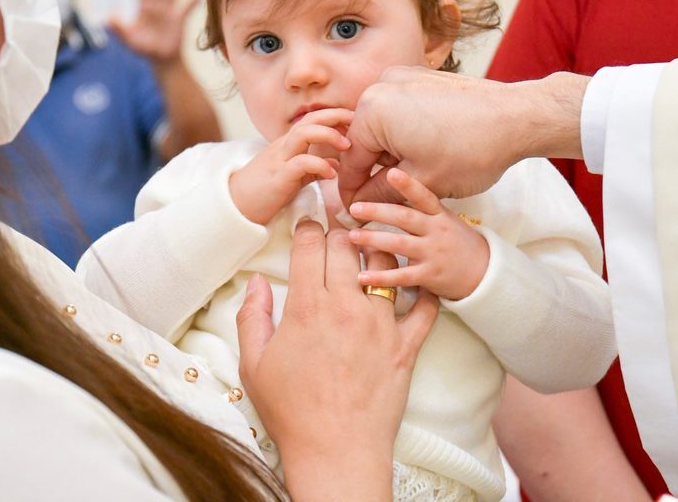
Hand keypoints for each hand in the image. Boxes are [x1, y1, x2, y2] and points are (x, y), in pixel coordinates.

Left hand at [109, 0, 198, 64]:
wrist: (161, 59)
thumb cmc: (144, 49)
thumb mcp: (129, 40)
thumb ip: (119, 29)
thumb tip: (108, 19)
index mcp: (144, 8)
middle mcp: (156, 6)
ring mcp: (169, 11)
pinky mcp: (179, 19)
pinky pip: (187, 9)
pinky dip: (192, 2)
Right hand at [230, 108, 352, 224]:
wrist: (235, 205)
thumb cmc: (265, 191)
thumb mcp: (294, 176)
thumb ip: (314, 168)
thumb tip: (338, 165)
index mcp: (288, 144)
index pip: (312, 119)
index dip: (334, 115)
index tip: (355, 119)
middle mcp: (283, 146)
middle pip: (309, 120)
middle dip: (335, 116)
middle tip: (357, 121)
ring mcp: (279, 160)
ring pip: (303, 134)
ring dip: (329, 135)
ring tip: (348, 145)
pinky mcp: (278, 177)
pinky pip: (300, 163)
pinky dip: (320, 165)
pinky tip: (332, 175)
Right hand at [236, 223, 438, 500]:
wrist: (336, 452)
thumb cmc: (291, 411)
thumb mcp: (254, 363)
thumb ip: (252, 316)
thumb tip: (256, 282)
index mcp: (308, 306)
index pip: (311, 244)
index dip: (309, 227)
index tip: (308, 226)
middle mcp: (347, 306)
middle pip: (348, 245)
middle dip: (341, 231)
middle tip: (339, 229)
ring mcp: (381, 323)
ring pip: (387, 264)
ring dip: (379, 249)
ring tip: (374, 246)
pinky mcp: (406, 344)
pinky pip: (425, 307)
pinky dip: (423, 291)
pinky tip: (416, 283)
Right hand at [338, 66, 589, 205]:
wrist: (517, 118)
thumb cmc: (471, 150)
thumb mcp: (421, 182)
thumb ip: (380, 194)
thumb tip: (358, 207)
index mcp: (372, 111)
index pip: (350, 162)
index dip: (353, 194)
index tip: (357, 215)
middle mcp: (380, 86)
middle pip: (365, 141)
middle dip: (377, 170)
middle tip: (395, 198)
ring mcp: (401, 77)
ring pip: (383, 126)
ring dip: (393, 152)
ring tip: (421, 173)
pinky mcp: (419, 77)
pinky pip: (400, 111)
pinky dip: (407, 133)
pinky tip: (430, 151)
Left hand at [348, 168, 488, 300]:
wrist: (484, 273)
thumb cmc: (458, 243)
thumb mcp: (445, 220)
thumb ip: (420, 210)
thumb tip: (390, 193)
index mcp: (439, 215)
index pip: (424, 196)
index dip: (408, 184)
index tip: (391, 173)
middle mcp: (436, 231)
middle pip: (405, 218)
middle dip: (378, 211)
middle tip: (354, 207)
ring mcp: (433, 254)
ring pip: (400, 244)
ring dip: (373, 240)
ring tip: (351, 236)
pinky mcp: (430, 276)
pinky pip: (402, 276)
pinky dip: (381, 276)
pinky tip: (362, 276)